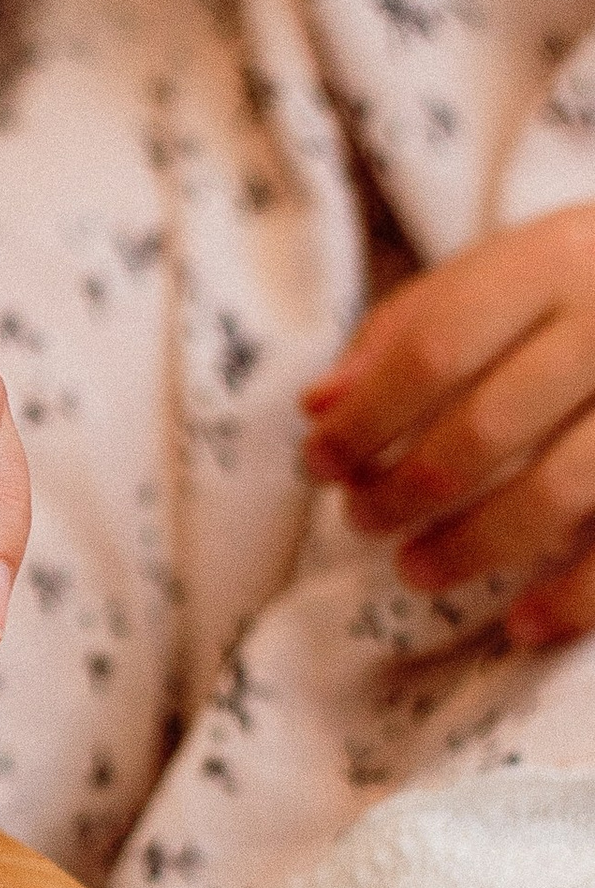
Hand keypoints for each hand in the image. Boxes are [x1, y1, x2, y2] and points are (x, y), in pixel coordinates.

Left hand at [301, 206, 594, 642]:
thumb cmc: (578, 286)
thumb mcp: (497, 275)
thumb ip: (403, 333)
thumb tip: (320, 409)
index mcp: (554, 262)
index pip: (435, 348)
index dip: (364, 420)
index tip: (318, 465)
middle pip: (487, 428)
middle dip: (405, 490)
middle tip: (363, 521)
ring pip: (557, 492)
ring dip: (471, 547)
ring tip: (416, 569)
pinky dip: (575, 598)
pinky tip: (524, 625)